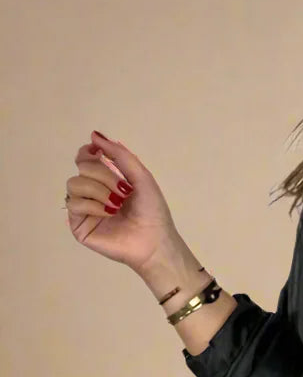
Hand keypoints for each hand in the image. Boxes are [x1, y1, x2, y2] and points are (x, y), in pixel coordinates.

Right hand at [65, 130, 180, 272]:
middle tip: (123, 191)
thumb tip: (94, 135)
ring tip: (117, 205)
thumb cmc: (152, 212)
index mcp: (106, 181)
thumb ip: (120, 155)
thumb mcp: (141, 177)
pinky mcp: (78, 225)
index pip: (84, 158)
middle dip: (103, 175)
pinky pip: (74, 203)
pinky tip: (108, 214)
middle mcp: (93, 192)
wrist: (155, 241)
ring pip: (74, 183)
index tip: (98, 153)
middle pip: (82, 167)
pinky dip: (93, 206)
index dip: (88, 152)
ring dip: (98, 190)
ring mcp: (85, 209)